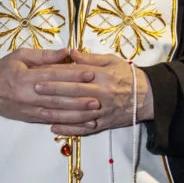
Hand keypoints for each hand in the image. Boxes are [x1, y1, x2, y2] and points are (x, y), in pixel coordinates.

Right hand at [0, 47, 92, 127]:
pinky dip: (69, 123)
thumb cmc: (2, 70)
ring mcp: (30, 109)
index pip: (54, 75)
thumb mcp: (20, 55)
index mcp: (25, 77)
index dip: (73, 74)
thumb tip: (67, 52)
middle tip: (99, 96)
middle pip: (58, 97)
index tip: (91, 72)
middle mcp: (28, 95)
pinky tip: (83, 123)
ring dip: (77, 113)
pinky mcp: (31, 118)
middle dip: (79, 98)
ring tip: (95, 111)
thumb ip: (44, 55)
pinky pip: (53, 122)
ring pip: (57, 113)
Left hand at [38, 50, 152, 136]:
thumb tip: (69, 53)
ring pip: (76, 113)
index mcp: (103, 76)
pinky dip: (68, 129)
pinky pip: (84, 128)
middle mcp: (102, 94)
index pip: (76, 75)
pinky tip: (54, 128)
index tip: (41, 74)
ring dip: (57, 113)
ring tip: (39, 110)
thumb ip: (89, 59)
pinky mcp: (104, 124)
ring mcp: (103, 111)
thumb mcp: (112, 61)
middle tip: (35, 89)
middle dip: (53, 91)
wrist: (148, 97)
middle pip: (73, 93)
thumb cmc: (128, 76)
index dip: (57, 75)